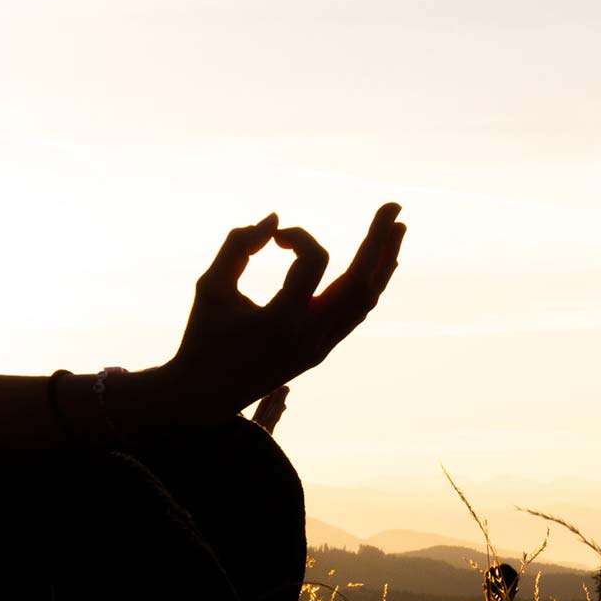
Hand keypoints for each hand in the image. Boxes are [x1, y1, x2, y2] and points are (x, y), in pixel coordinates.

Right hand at [172, 203, 405, 415]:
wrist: (206, 396)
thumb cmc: (204, 336)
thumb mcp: (210, 286)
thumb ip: (238, 246)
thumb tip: (275, 219)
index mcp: (281, 321)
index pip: (314, 262)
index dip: (299, 236)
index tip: (273, 237)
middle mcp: (310, 337)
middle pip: (361, 283)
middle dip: (378, 240)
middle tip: (394, 205)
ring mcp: (320, 348)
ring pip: (365, 300)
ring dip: (382, 261)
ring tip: (396, 226)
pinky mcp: (321, 352)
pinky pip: (355, 314)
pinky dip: (369, 284)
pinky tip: (379, 262)